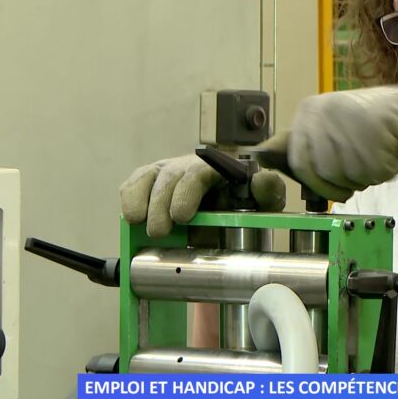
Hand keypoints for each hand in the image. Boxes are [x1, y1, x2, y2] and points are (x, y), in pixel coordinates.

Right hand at [120, 154, 286, 236]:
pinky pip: (134, 182)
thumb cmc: (245, 205)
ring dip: (140, 199)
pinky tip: (130, 215)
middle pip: (170, 177)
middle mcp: (190, 166)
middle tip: (159, 231)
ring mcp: (168, 171)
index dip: (187, 192)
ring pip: (148, 176)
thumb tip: (262, 179)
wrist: (228, 212)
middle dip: (161, 204)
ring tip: (137, 222)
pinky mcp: (151, 181)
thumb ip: (267, 191)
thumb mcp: (264, 202)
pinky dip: (130, 196)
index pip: (199, 173)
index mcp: (218, 169)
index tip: (181, 216)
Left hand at [256, 86, 397, 201]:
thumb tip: (261, 157)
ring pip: (349, 175)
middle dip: (343, 182)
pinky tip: (388, 154)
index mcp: (310, 111)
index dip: (316, 181)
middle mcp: (326, 112)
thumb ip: (302, 145)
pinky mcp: (377, 132)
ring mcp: (351, 122)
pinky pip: (373, 174)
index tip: (330, 187)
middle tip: (360, 172)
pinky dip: (384, 173)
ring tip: (375, 156)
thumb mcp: (328, 129)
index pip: (299, 161)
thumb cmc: (366, 127)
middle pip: (325, 172)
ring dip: (366, 177)